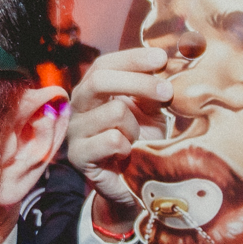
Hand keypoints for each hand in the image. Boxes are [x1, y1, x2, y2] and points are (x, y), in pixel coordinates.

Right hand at [67, 47, 172, 210]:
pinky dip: (127, 147)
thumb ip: (152, 90)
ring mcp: (75, 131)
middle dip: (139, 82)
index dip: (132, 58)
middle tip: (167, 93)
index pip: (105, 64)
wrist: (130, 185)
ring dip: (136, 126)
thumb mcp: (150, 112)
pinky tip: (127, 155)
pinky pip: (111, 140)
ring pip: (113, 111)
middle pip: (99, 80)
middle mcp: (77, 107)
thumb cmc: (140, 143)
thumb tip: (167, 65)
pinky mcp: (78, 155)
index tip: (161, 58)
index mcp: (92, 91)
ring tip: (137, 140)